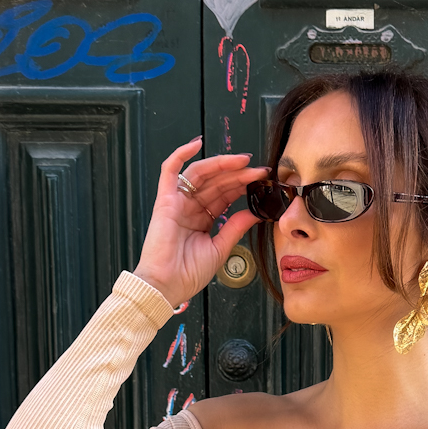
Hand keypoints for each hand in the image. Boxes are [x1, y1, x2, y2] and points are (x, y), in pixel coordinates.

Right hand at [133, 137, 270, 305]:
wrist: (167, 285)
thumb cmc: (188, 273)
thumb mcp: (220, 248)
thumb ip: (235, 228)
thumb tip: (256, 212)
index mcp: (202, 219)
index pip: (225, 195)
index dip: (243, 185)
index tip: (262, 180)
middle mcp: (190, 207)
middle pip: (216, 182)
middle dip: (238, 174)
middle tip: (259, 170)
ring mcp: (177, 202)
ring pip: (200, 173)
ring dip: (221, 164)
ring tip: (243, 160)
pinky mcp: (164, 200)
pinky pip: (169, 170)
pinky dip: (181, 154)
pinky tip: (197, 143)